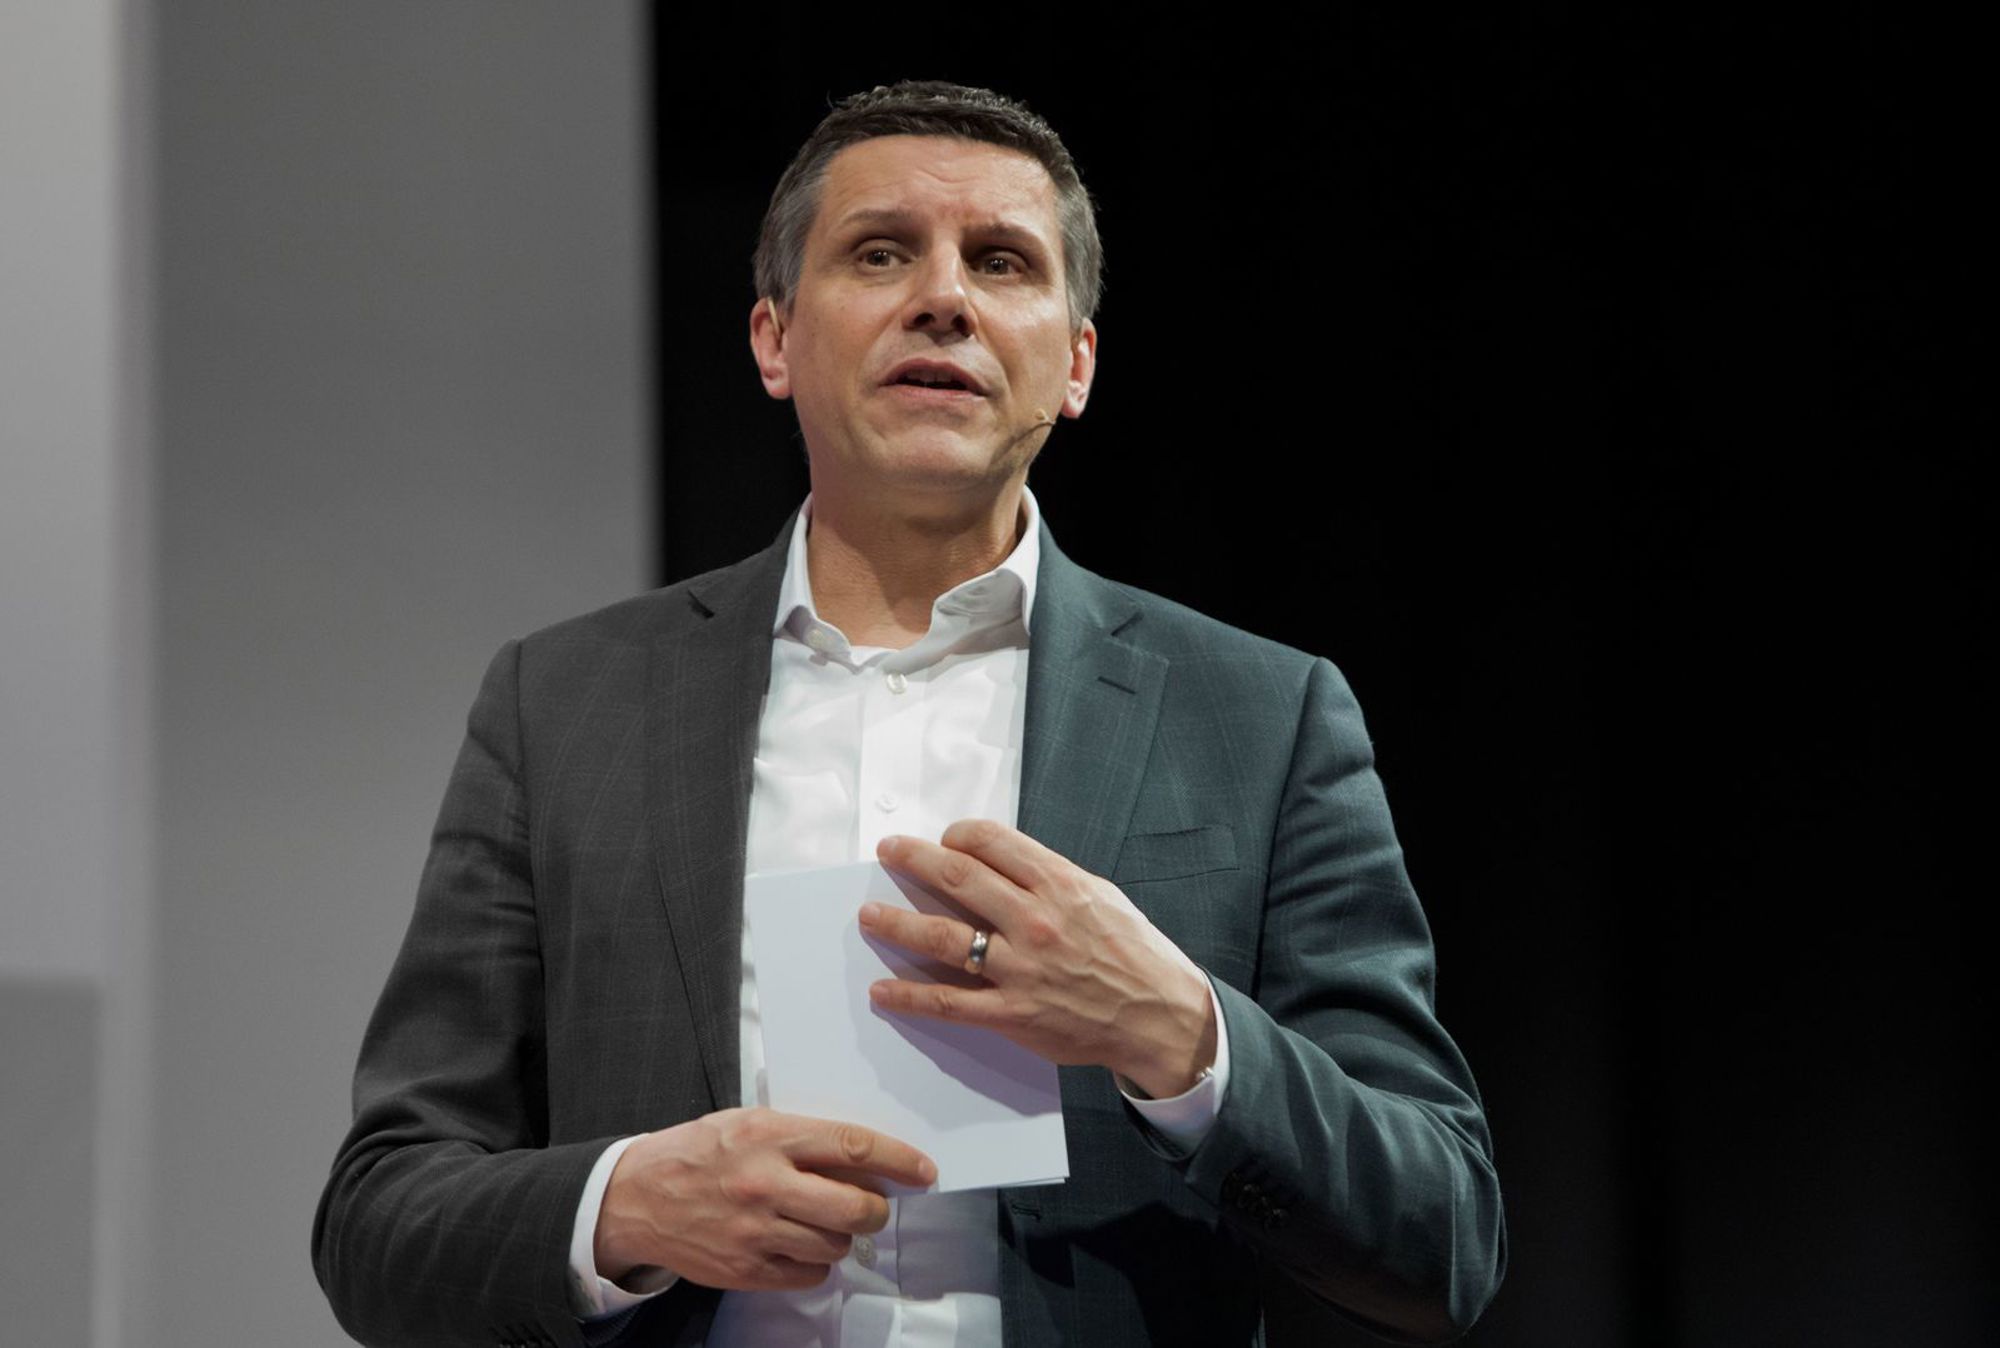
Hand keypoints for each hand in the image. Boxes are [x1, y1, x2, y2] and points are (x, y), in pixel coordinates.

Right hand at [593, 1107, 936, 1291]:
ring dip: (843, 1237)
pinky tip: (798, 1244)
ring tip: (821, 1222)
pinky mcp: (746, 1270)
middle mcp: (766, 1185)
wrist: (636, 1198)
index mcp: (769, 1138)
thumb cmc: (699, 1152)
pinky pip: (809, 1275)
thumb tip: (861, 1158)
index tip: (924, 1170)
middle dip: (878, 1209)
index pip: (852, 1147)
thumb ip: (801, 1137)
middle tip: (875, 1206)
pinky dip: (815, 1263)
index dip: (898, 1160)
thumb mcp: (748, 1122)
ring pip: (836, 1246)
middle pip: (855, 1208)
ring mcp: (756, 1232)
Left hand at [863, 819, 1216, 1098]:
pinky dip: (910, 997)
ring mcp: (1021, 968)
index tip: (943, 838)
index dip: (958, 835)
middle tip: (888, 851)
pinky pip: (949, 1003)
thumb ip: (1051, 879)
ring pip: (943, 939)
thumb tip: (1004, 862)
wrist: (1160, 1014)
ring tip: (869, 915)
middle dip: (913, 860)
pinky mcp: (1014, 1013)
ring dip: (897, 924)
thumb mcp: (1100, 896)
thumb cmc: (1134, 953)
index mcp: (1058, 884)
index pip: (992, 842)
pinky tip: (883, 991)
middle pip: (957, 879)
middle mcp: (1034, 921)